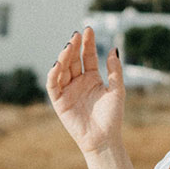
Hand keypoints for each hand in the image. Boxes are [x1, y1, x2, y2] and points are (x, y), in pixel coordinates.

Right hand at [46, 25, 124, 154]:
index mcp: (92, 78)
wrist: (104, 139)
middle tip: (76, 35)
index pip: (87, 56)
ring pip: (62, 69)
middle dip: (74, 46)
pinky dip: (53, 73)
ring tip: (69, 46)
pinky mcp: (59, 101)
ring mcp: (68, 91)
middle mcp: (78, 82)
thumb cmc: (112, 117)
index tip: (88, 29)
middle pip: (73, 60)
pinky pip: (53, 85)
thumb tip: (114, 49)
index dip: (87, 43)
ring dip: (64, 57)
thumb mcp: (117, 90)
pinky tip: (59, 63)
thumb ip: (115, 70)